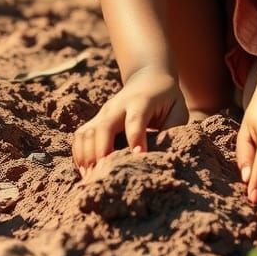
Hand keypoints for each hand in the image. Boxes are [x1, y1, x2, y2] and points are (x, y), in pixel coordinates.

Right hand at [72, 66, 186, 174]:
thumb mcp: (178, 110)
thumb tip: (164, 156)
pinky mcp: (96, 119)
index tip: (138, 157)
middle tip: (104, 176)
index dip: (135, 137)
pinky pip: (80, 136)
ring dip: (86, 156)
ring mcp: (103, 112)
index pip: (135, 120)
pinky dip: (79, 153)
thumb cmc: (166, 98)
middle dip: (101, 152)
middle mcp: (117, 106)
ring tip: (91, 178)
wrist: (147, 77)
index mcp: (141, 102)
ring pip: (87, 132)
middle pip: (104, 127)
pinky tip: (85, 171)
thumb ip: (172, 131)